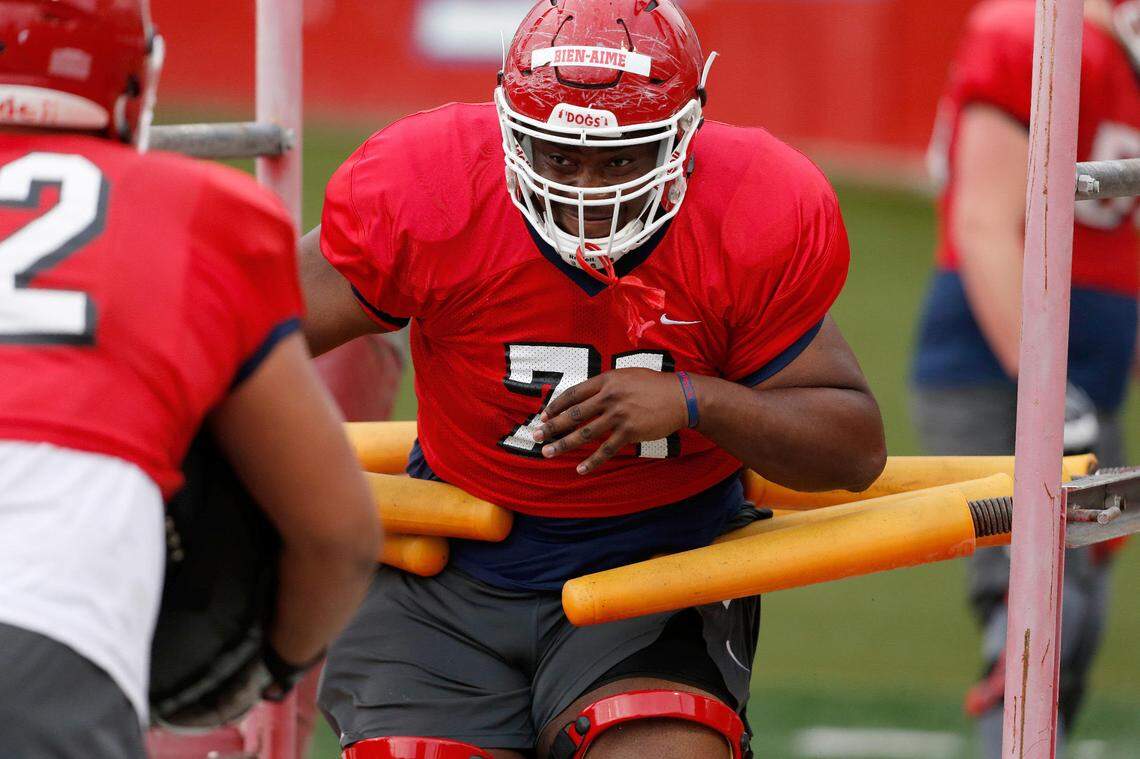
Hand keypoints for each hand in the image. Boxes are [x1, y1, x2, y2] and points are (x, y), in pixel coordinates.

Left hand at [532, 368, 687, 473]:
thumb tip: (586, 396)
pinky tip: (580, 469)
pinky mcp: (630, 431)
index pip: (574, 393)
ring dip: (563, 444)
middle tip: (535, 435)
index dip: (556, 406)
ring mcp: (619, 415)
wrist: (681, 397)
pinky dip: (592, 461)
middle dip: (551, 426)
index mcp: (607, 380)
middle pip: (573, 414)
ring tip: (547, 452)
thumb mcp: (627, 375)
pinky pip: (606, 449)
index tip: (543, 416)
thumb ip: (606, 384)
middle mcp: (609, 397)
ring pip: (584, 433)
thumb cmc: (654, 385)